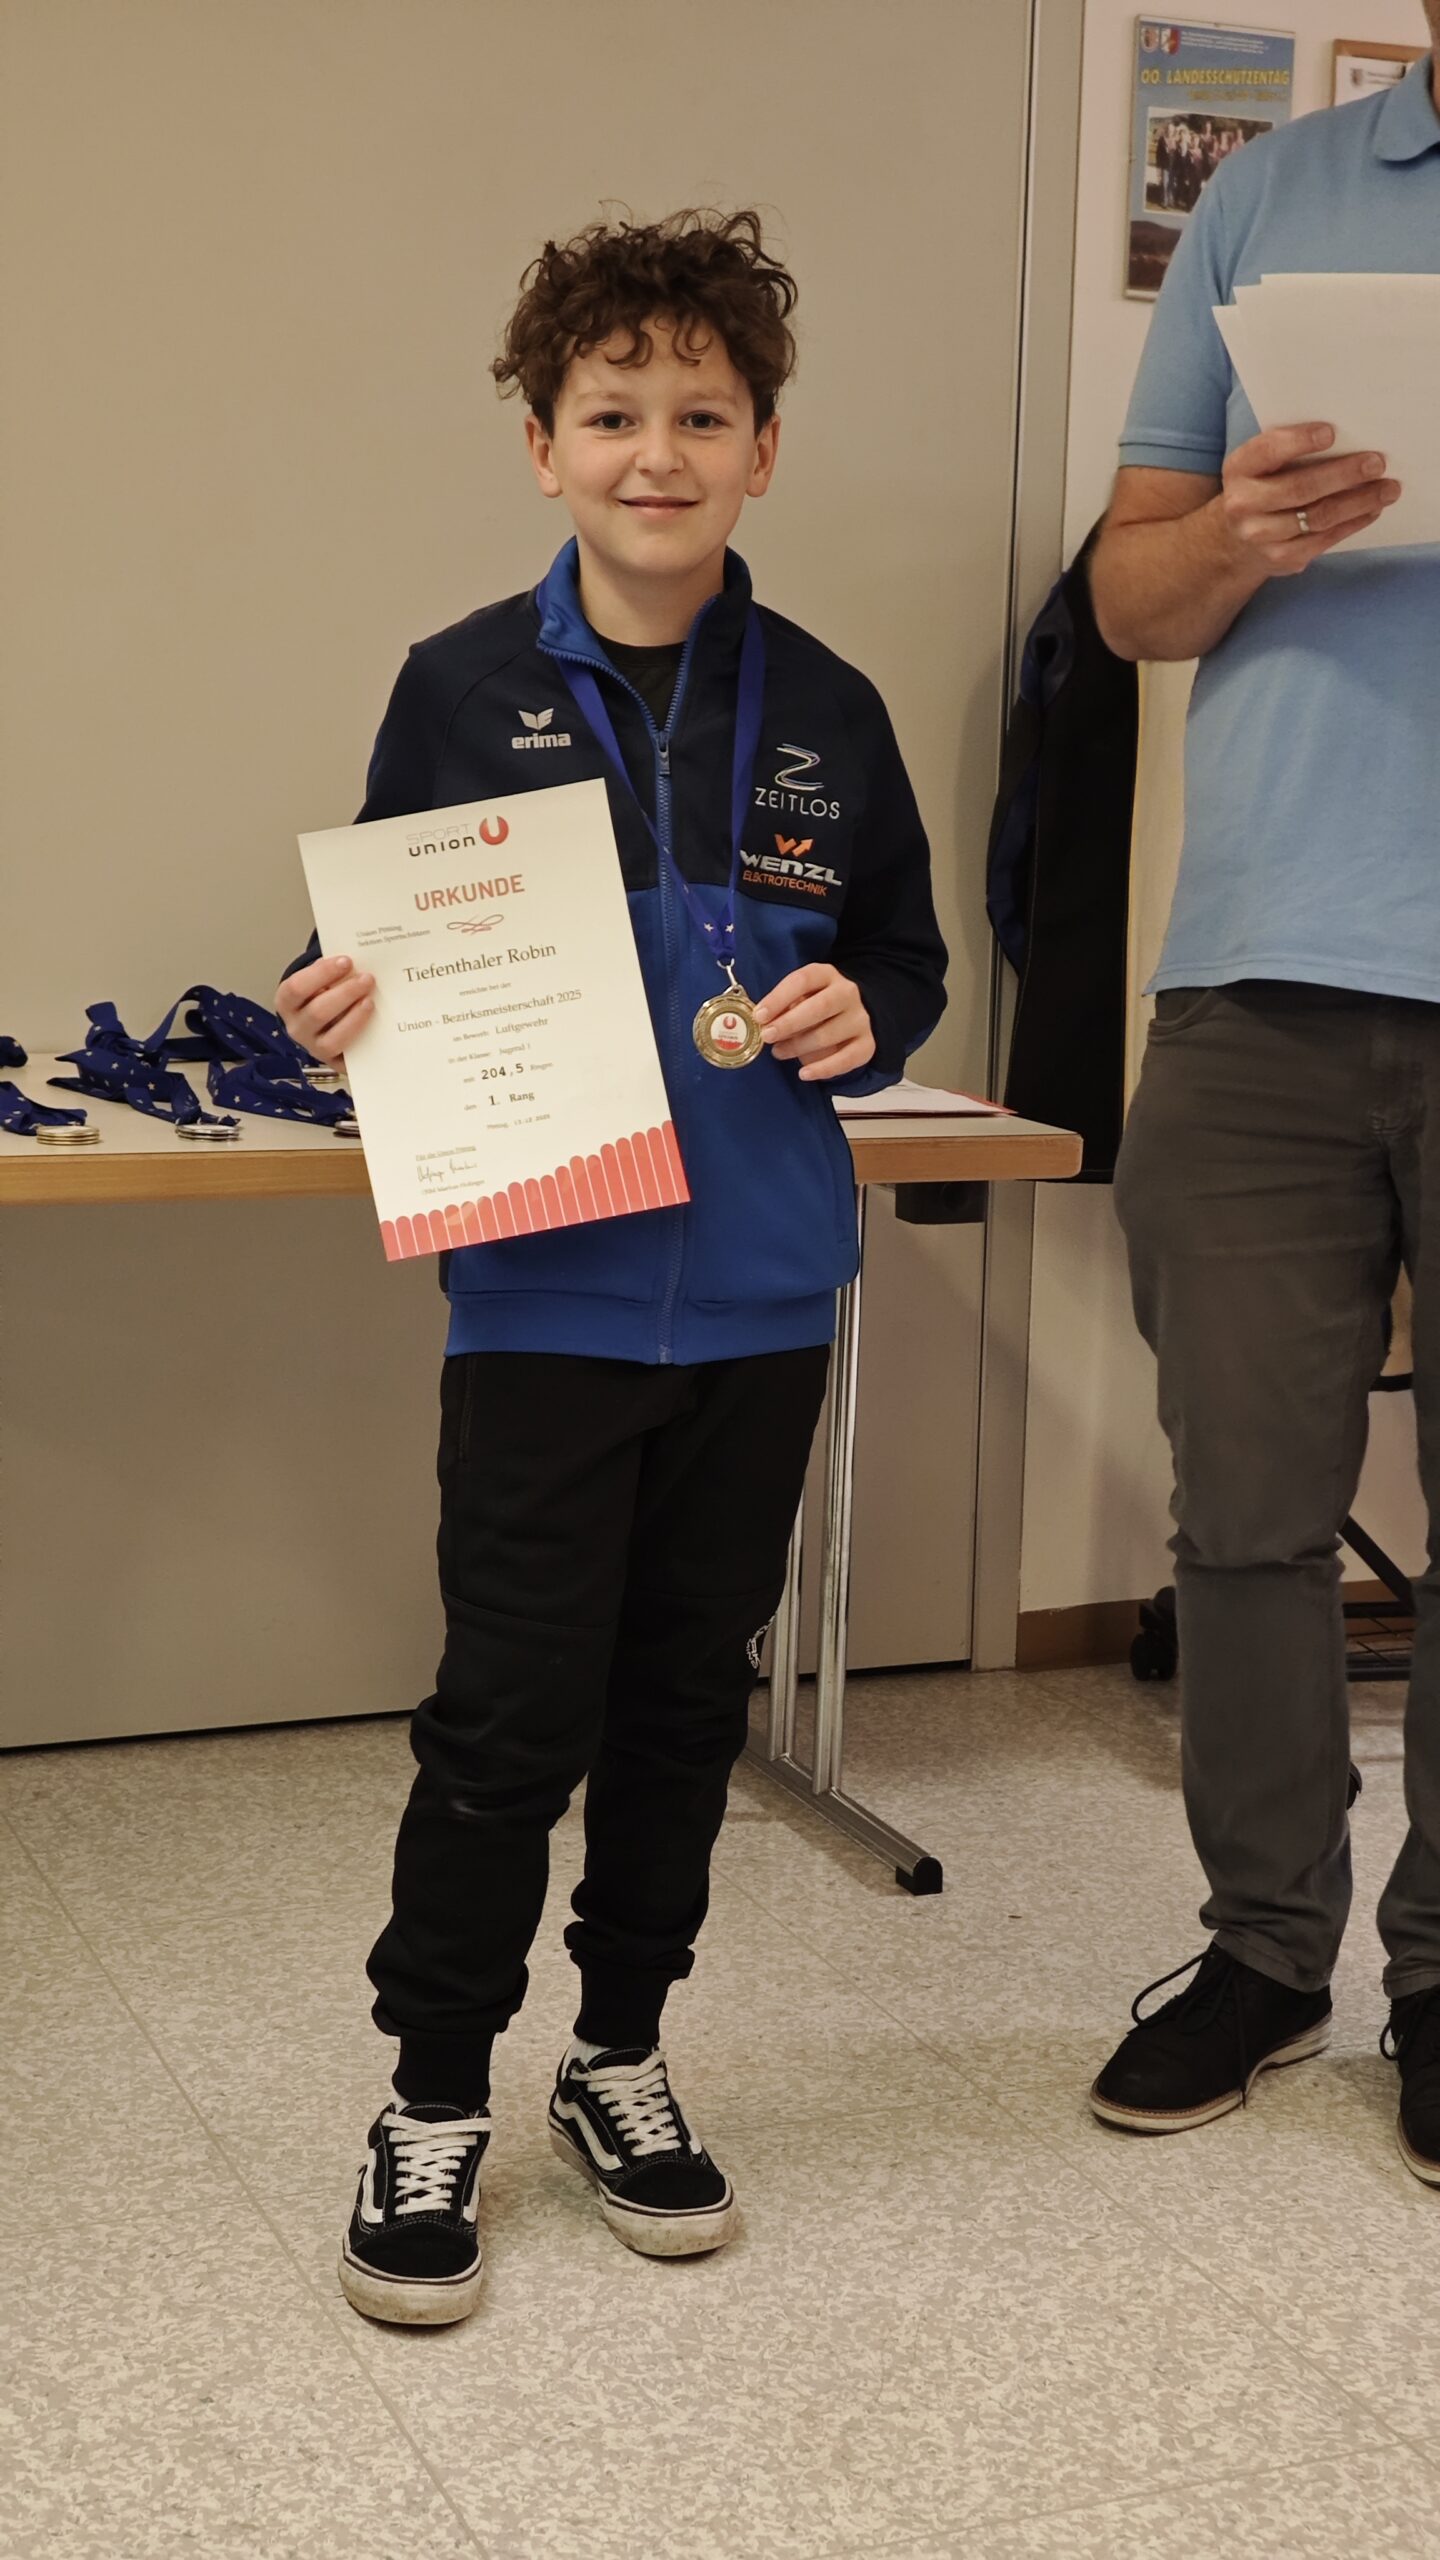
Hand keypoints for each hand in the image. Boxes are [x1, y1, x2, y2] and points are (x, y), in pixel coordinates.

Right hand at [273, 952, 374, 1062]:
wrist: (326, 1024)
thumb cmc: (323, 995)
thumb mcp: (321, 980)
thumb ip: (332, 971)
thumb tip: (357, 961)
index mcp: (287, 1002)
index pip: (297, 987)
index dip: (322, 973)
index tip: (346, 961)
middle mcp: (296, 1028)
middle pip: (318, 1012)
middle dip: (345, 994)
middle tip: (367, 979)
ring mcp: (314, 1048)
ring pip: (332, 1038)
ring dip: (354, 1017)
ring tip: (370, 1001)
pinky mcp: (334, 1062)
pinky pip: (348, 1056)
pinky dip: (361, 1039)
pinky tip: (373, 1023)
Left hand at [753, 964, 875, 1081]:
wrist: (853, 1014)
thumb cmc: (815, 1006)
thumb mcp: (800, 996)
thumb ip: (784, 1006)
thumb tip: (762, 1022)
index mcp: (826, 975)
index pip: (802, 980)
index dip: (779, 998)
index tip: (760, 1015)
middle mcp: (847, 993)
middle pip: (820, 1006)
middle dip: (789, 1023)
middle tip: (767, 1036)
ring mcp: (860, 1019)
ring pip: (829, 1034)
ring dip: (799, 1047)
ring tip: (778, 1052)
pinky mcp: (867, 1044)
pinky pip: (846, 1059)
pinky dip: (823, 1068)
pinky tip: (804, 1073)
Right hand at [1219, 423, 1399, 575]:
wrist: (1236, 541)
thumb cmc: (1261, 487)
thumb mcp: (1260, 463)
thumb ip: (1288, 449)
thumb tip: (1346, 438)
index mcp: (1240, 469)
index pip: (1268, 451)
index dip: (1299, 441)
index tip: (1331, 432)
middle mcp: (1244, 504)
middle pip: (1300, 488)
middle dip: (1343, 474)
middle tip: (1376, 463)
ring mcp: (1262, 536)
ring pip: (1319, 517)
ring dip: (1359, 501)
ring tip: (1387, 489)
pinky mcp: (1283, 558)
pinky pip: (1325, 540)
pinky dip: (1353, 523)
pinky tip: (1372, 510)